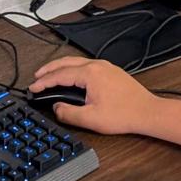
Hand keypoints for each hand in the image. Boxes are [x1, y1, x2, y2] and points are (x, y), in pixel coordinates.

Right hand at [29, 57, 159, 136]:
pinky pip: (86, 65)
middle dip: (49, 69)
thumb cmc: (124, 115)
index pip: (59, 75)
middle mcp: (97, 65)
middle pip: (65, 62)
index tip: (33, 88)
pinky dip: (73, 68)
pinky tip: (72, 76)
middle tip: (37, 77)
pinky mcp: (111, 71)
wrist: (147, 112)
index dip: (43, 82)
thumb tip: (56, 108)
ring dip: (61, 67)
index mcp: (89, 74)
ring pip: (76, 62)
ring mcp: (105, 67)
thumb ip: (68, 113)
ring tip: (50, 75)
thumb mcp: (90, 119)